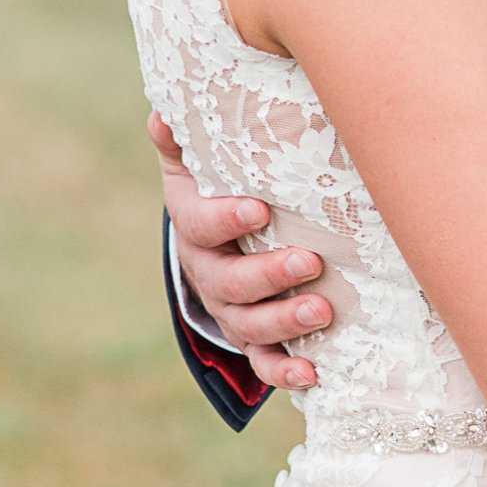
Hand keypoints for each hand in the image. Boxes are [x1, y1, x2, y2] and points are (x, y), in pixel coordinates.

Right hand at [151, 111, 332, 392]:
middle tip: (309, 262)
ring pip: (248, 325)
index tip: (259, 210)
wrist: (218, 243)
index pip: (200, 225)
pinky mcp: (253, 340)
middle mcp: (208, 274)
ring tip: (322, 311)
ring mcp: (230, 311)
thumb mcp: (197, 164)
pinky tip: (312, 373)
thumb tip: (164, 112)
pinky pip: (263, 362)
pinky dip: (284, 372)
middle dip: (268, 275)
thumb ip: (184, 140)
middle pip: (229, 283)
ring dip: (284, 322)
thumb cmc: (218, 191)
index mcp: (194, 227)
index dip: (225, 220)